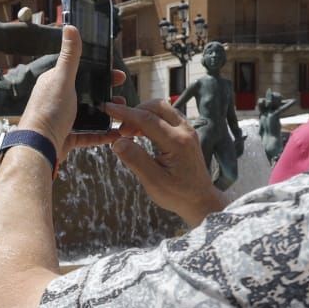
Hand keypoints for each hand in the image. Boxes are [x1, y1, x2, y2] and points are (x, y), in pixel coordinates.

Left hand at [15, 25, 128, 158]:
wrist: (39, 147)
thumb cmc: (48, 111)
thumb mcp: (62, 79)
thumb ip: (69, 56)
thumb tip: (70, 27)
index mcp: (55, 83)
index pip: (81, 72)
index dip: (100, 72)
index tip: (118, 75)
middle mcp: (58, 99)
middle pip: (88, 94)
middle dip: (108, 95)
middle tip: (124, 98)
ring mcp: (63, 119)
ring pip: (91, 114)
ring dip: (109, 114)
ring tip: (124, 115)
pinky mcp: (68, 137)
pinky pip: (90, 134)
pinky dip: (104, 134)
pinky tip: (117, 133)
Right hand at [104, 99, 225, 226]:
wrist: (201, 201)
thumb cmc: (179, 195)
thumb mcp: (153, 182)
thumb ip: (135, 160)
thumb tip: (117, 142)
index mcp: (177, 143)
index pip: (146, 119)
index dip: (125, 113)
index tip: (107, 109)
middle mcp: (185, 131)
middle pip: (156, 106)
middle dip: (134, 112)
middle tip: (121, 131)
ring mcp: (187, 130)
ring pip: (162, 108)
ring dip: (143, 114)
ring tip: (129, 133)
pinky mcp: (186, 133)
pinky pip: (167, 116)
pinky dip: (151, 119)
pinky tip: (141, 133)